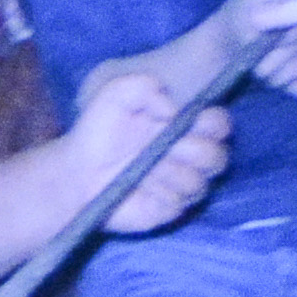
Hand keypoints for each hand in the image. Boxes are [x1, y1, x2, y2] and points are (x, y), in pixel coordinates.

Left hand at [52, 70, 232, 236]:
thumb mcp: (116, 94)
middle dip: (193, 151)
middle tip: (165, 147)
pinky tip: (138, 186)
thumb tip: (173, 110)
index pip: (220, 125)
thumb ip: (145, 86)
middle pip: (218, 158)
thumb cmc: (98, 131)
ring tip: (144, 168)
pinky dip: (158, 193)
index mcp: (184, 126)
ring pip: (199, 183)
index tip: (191, 123)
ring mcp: (181, 184)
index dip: (214, 125)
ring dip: (170, 173)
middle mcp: (189, 156)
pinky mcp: (169, 209)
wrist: (76, 171)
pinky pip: (178, 203)